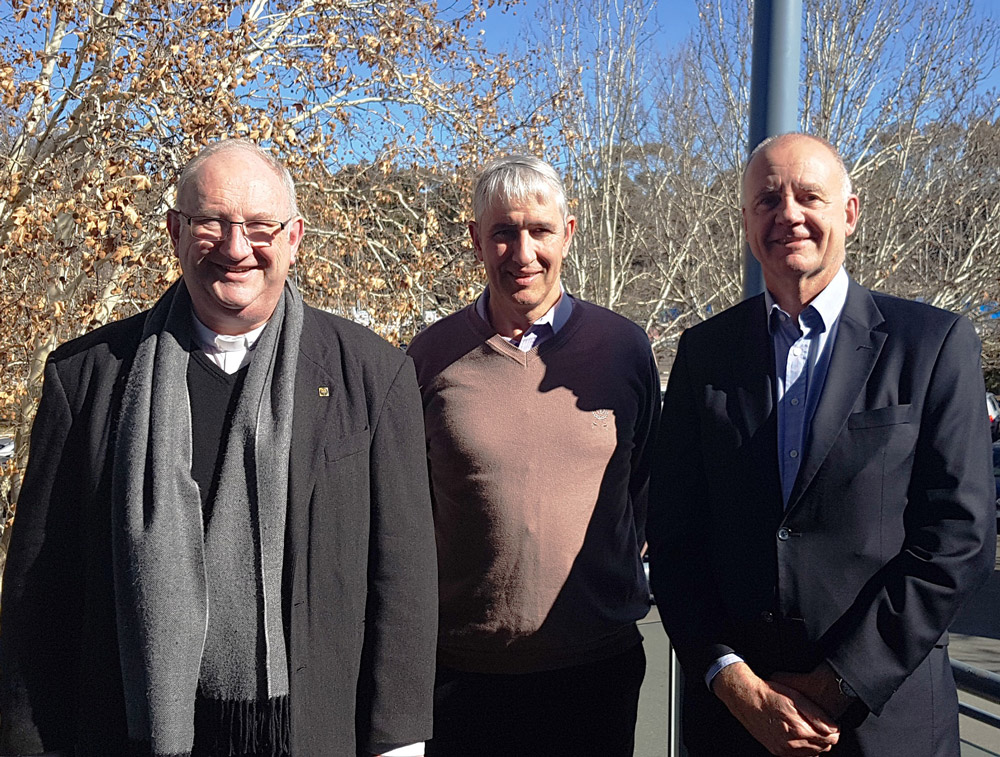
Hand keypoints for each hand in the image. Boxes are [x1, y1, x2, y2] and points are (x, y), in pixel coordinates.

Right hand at [712, 662, 839, 755]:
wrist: (746, 700)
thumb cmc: (770, 695)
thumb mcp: (795, 697)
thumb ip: (816, 714)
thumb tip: (833, 728)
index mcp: (799, 729)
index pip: (830, 738)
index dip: (834, 730)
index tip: (831, 722)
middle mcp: (792, 744)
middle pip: (823, 747)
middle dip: (825, 737)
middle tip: (821, 724)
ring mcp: (784, 750)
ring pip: (812, 753)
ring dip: (815, 743)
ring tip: (809, 728)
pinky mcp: (777, 751)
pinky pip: (798, 755)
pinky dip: (803, 748)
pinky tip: (799, 735)